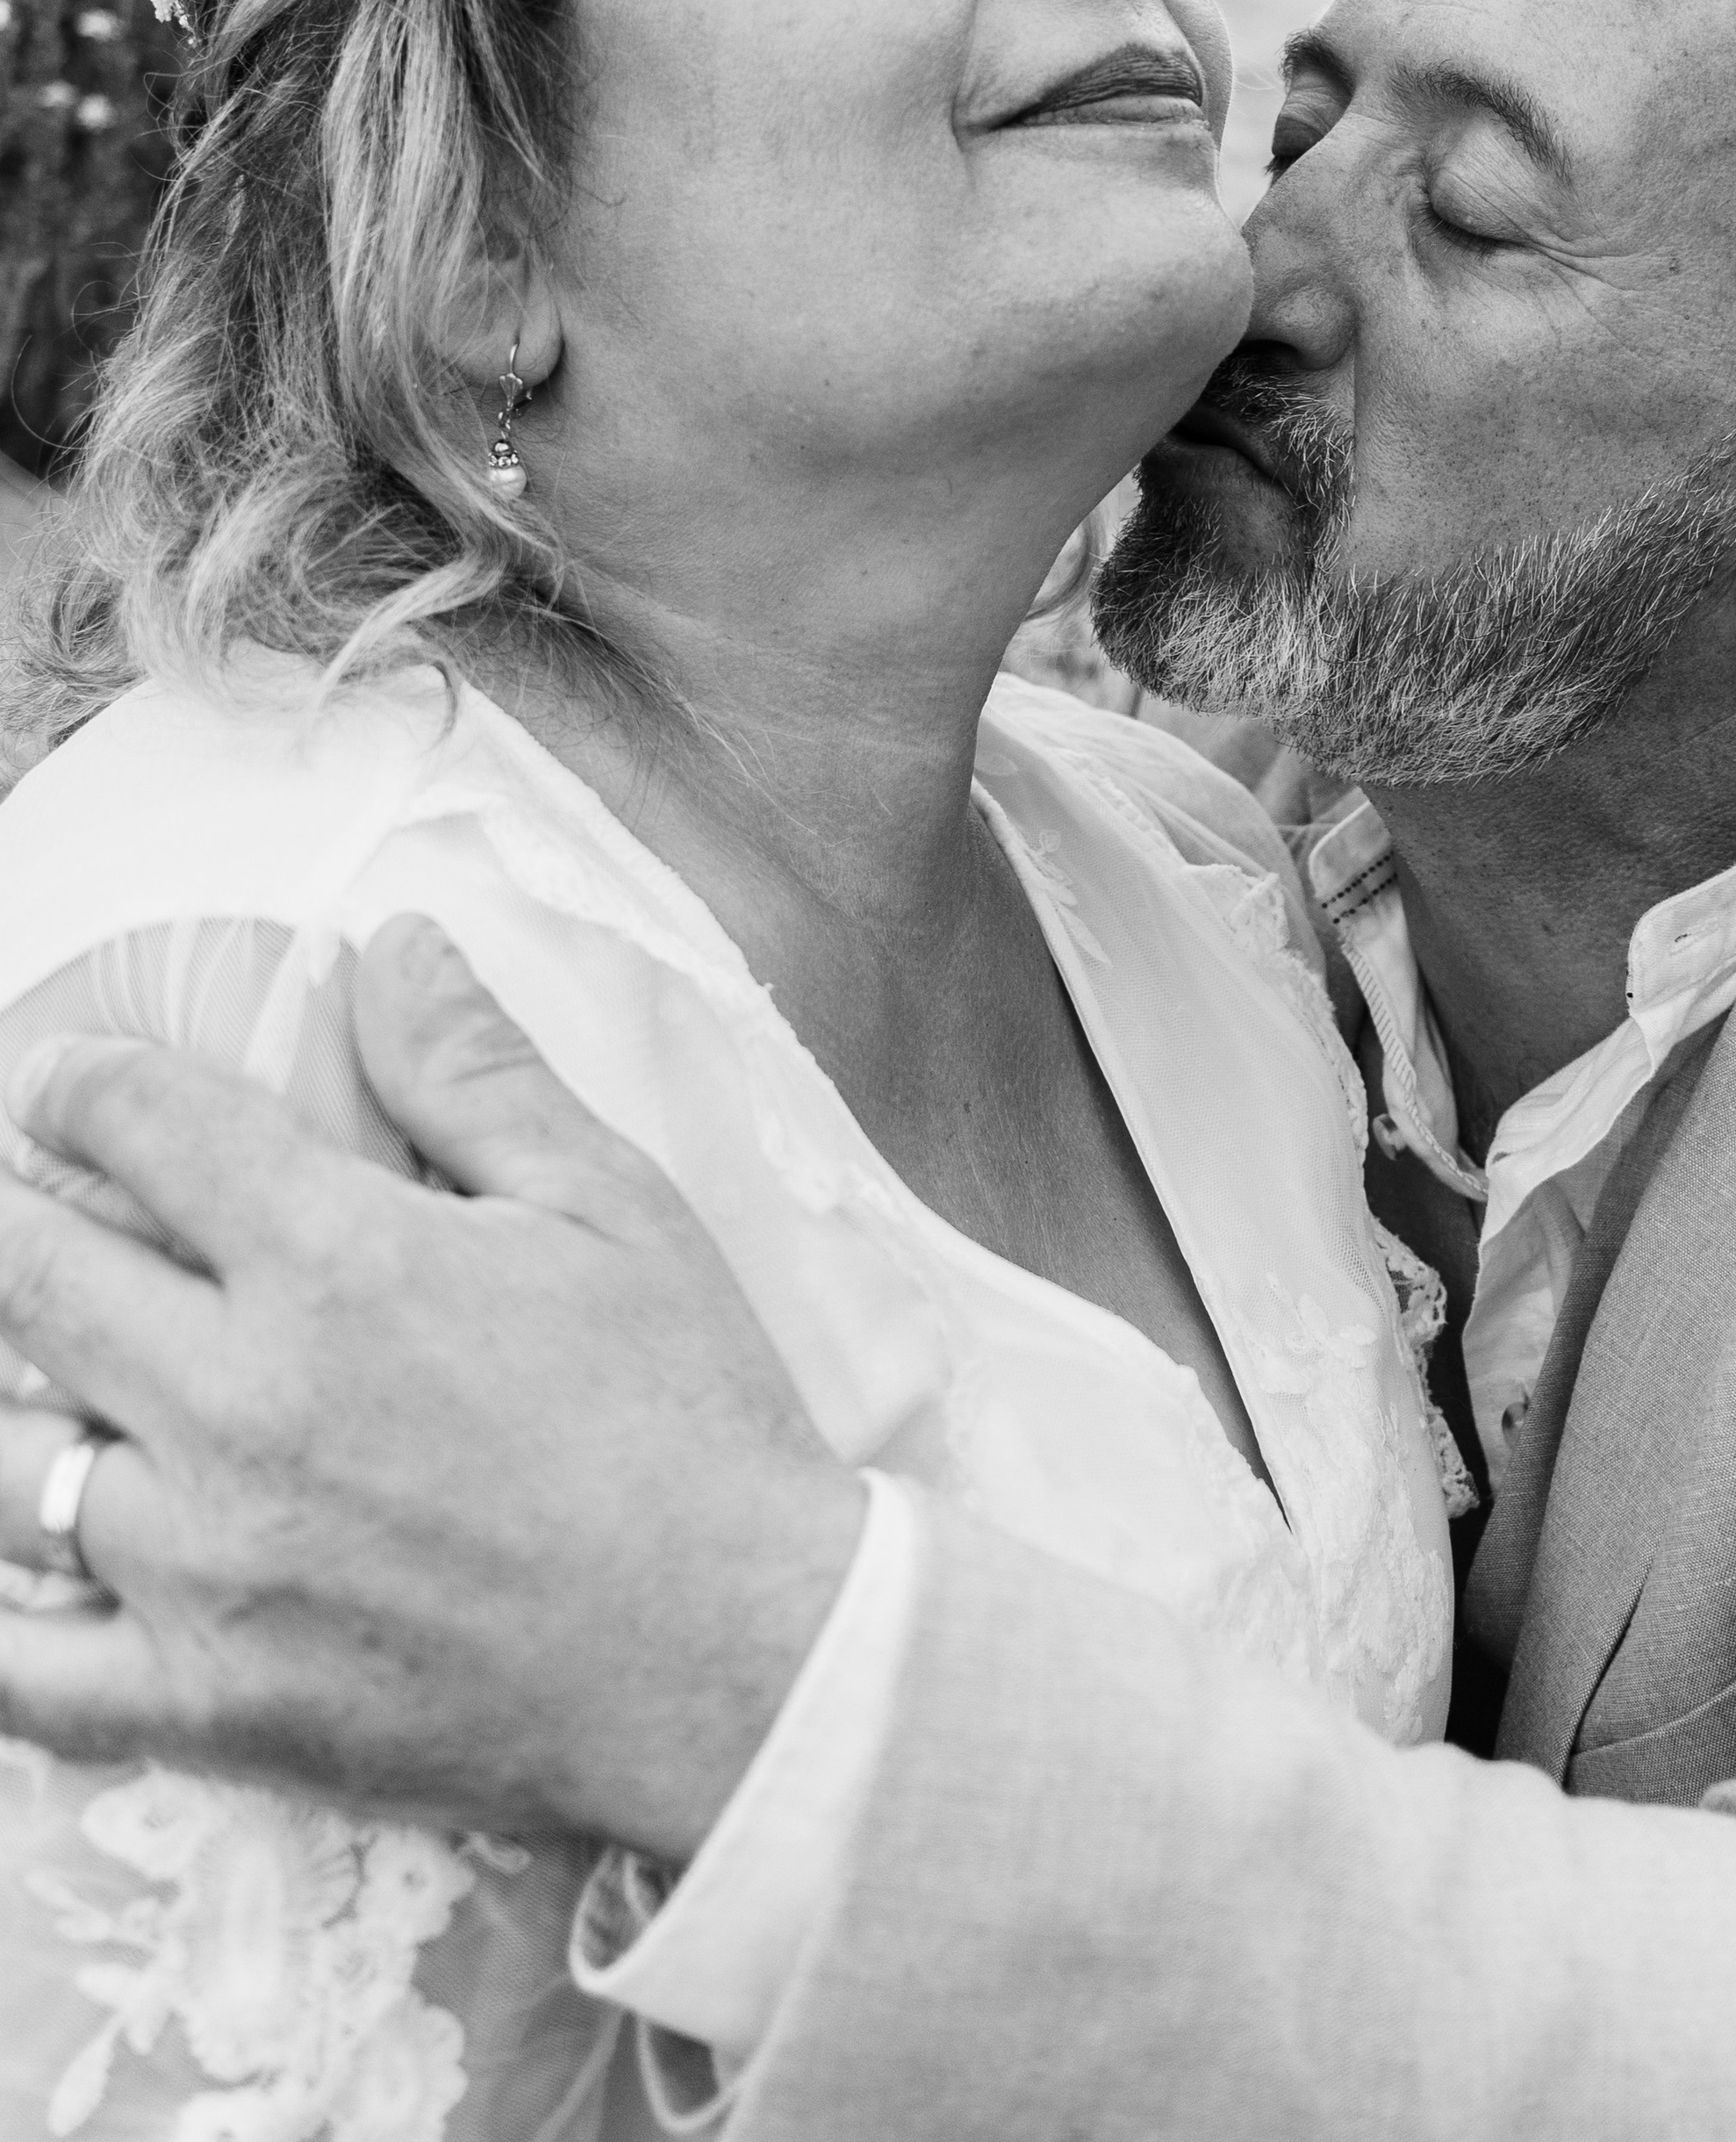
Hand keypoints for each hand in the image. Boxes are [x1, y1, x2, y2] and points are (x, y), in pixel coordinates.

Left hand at [0, 918, 865, 1862]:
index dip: (77, 1086)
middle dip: (5, 1218)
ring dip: (3, 1400)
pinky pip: (22, 1672)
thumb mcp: (609, 1203)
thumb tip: (388, 943)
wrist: (746, 1657)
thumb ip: (473, 1071)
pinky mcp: (208, 1708)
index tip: (62, 1087)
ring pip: (4, 1465)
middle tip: (19, 1207)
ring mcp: (207, 1569)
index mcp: (338, 1261)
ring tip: (37, 1371)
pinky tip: (16, 1563)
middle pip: (26, 1277)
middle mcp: (240, 1404)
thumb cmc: (688, 1415)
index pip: (138, 1128)